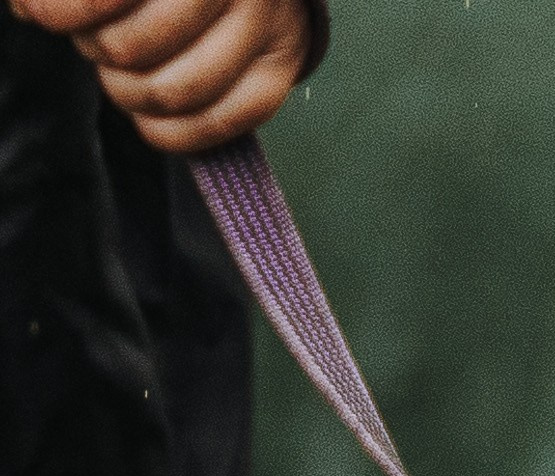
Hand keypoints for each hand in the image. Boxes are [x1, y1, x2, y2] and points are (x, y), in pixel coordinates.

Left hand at [10, 0, 314, 152]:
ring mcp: (263, 27)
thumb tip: (23, 7)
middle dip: (98, 51)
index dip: (67, 9)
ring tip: (117, 74)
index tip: (39, 15)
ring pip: (172, 91)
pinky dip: (166, 132)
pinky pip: (212, 126)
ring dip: (127, 93)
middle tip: (93, 42)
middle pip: (133, 46)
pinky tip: (145, 114)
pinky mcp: (276, 76)